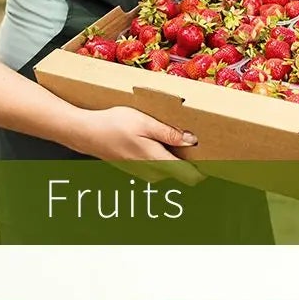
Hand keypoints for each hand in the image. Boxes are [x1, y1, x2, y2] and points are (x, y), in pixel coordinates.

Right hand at [73, 105, 199, 166]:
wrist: (85, 133)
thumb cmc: (112, 125)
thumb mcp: (144, 122)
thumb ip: (169, 133)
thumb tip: (191, 140)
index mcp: (157, 160)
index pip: (190, 177)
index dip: (204, 169)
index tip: (213, 159)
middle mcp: (151, 171)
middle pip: (180, 172)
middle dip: (189, 159)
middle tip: (189, 138)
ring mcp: (141, 172)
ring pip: (168, 169)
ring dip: (173, 157)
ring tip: (168, 136)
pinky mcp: (135, 168)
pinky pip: (155, 166)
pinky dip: (160, 155)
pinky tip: (151, 140)